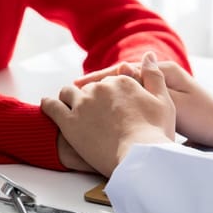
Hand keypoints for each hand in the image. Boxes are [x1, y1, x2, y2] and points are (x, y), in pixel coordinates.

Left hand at [42, 53, 174, 175]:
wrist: (140, 158)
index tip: (109, 105)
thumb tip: (148, 55)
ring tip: (70, 107)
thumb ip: (154, 75)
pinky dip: (49, 105)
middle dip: (90, 98)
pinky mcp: (69, 122)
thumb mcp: (164, 100)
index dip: (109, 94)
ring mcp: (83, 104)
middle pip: (89, 88)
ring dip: (69, 97)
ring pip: (68, 92)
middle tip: (93, 113)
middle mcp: (100, 88)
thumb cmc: (155, 133)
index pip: (109, 82)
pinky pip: (52, 106)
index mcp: (121, 82)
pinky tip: (48, 105)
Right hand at [78, 52, 212, 148]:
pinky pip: (133, 101)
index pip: (121, 70)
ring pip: (125, 90)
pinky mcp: (163, 103)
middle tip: (72, 96)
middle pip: (120, 78)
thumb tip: (128, 64)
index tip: (76, 88)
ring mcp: (161, 89)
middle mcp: (161, 76)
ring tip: (83, 105)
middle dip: (96, 87)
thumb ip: (151, 83)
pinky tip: (105, 117)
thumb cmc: (204, 116)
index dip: (97, 79)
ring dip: (104, 96)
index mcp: (162, 71)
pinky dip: (117, 106)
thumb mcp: (174, 100)